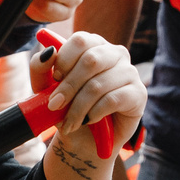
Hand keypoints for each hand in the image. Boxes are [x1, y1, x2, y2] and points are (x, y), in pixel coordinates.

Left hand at [39, 31, 143, 158]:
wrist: (83, 139)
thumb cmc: (67, 107)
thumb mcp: (45, 88)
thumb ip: (40, 68)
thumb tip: (47, 52)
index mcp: (94, 45)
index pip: (81, 41)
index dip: (64, 60)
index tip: (54, 79)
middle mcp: (115, 54)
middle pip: (90, 61)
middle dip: (68, 87)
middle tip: (55, 106)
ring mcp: (130, 72)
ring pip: (99, 84)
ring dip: (78, 108)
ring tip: (68, 123)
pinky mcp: (138, 94)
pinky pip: (112, 100)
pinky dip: (94, 113)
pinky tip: (89, 121)